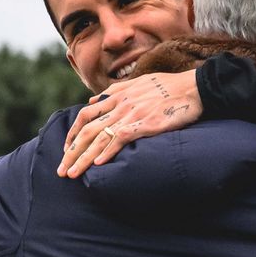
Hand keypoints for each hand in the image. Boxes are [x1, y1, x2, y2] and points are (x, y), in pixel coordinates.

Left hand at [57, 70, 202, 177]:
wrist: (194, 87)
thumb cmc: (169, 86)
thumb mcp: (137, 82)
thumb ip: (114, 91)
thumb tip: (94, 100)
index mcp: (117, 96)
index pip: (85, 115)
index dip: (72, 133)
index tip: (66, 148)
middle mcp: (120, 105)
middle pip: (86, 130)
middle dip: (71, 152)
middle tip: (61, 170)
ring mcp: (132, 115)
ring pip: (99, 138)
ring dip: (83, 158)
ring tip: (72, 174)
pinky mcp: (145, 124)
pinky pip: (121, 139)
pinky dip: (107, 152)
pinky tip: (98, 165)